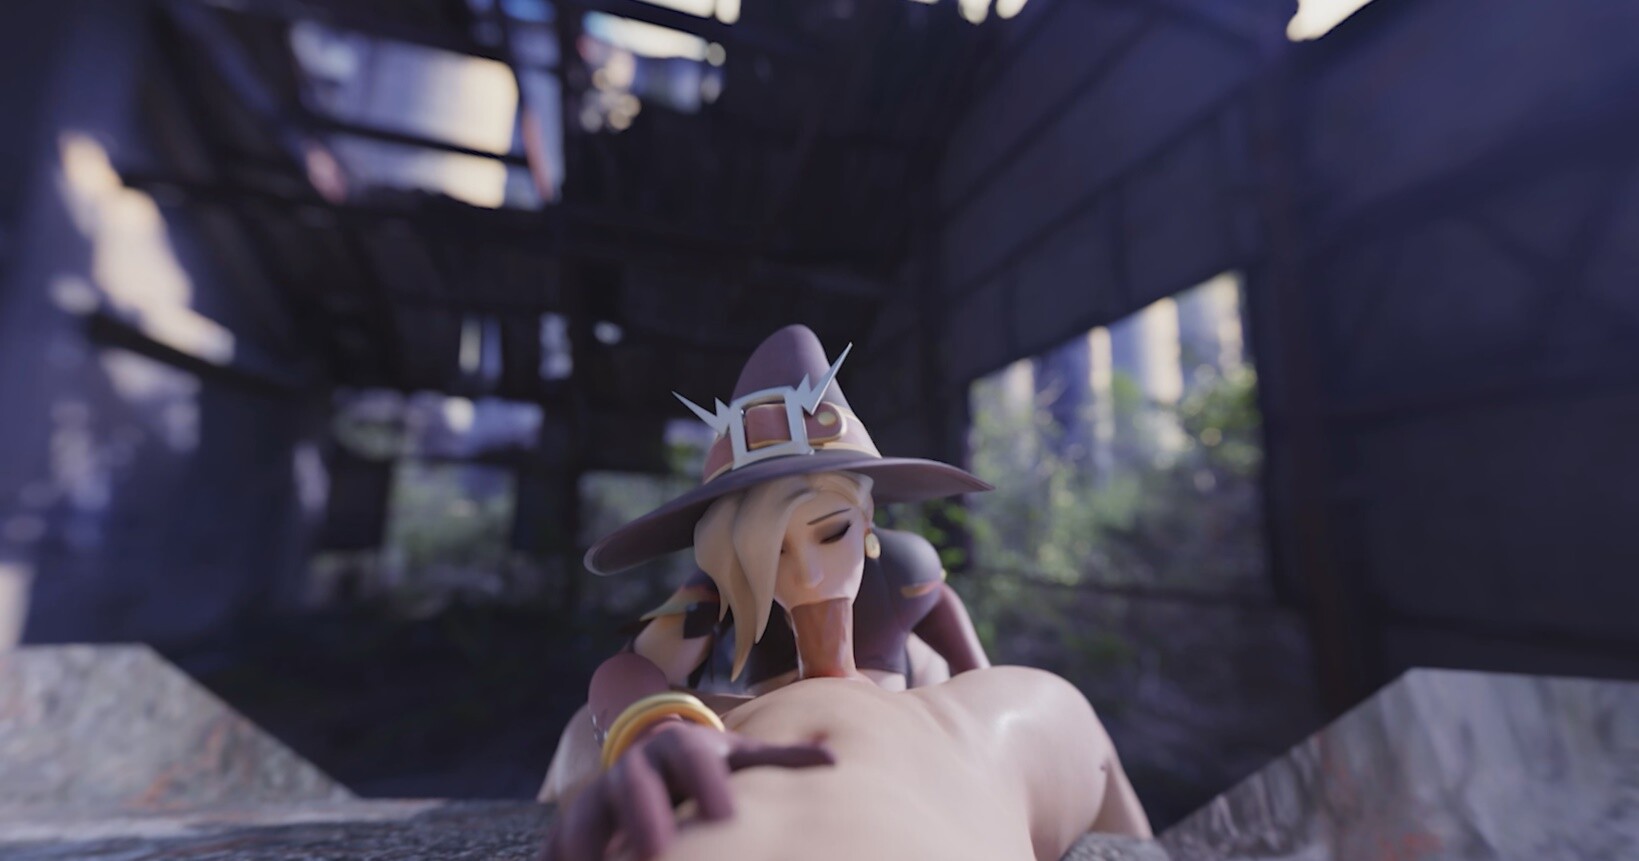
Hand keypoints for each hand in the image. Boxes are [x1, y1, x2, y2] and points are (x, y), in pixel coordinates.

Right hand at [540, 721, 833, 860]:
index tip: (726, 815)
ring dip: (590, 842)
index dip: (707, 783)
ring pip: (586, 813)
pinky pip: (560, 843)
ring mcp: (600, 793)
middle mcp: (636, 765)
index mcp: (681, 745)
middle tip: (661, 850)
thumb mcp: (740, 758)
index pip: (692, 757)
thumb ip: (781, 760)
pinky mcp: (573, 822)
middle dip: (646, 813)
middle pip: (635, 783)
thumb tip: (834, 760)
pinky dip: (563, 860)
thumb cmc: (708, 767)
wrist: (652, 759)